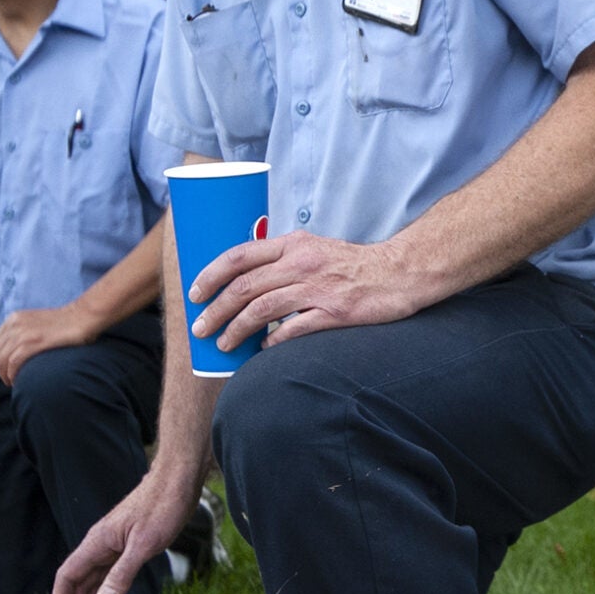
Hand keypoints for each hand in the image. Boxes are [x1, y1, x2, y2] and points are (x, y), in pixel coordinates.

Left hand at [0, 302, 100, 385]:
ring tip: (14, 383)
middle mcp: (14, 324)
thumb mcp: (36, 322)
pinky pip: (13, 363)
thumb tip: (16, 352)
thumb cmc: (65, 323)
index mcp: (14, 319)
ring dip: (5, 375)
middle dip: (0, 370)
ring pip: (2, 360)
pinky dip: (13, 374)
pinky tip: (18, 380)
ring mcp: (22, 333)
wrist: (82, 317)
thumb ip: (23, 332)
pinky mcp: (32, 342)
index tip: (6, 370)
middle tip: (10, 380)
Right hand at [49, 470, 196, 593]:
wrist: (177, 480)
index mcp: (98, 542)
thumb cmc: (163, 507)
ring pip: (93, 578)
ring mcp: (113, 543)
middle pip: (78, 582)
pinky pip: (107, 571)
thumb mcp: (145, 544)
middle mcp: (100, 543)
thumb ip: (123, 574)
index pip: (68, 576)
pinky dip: (102, 590)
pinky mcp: (127, 543)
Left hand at [185, 231, 439, 351]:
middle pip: (245, 286)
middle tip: (199, 328)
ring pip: (262, 309)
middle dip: (215, 309)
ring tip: (222, 345)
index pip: (240, 255)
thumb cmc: (353, 265)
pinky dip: (273, 341)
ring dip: (236, 330)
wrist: (399, 272)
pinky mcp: (335, 312)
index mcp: (293, 244)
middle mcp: (302, 263)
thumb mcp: (315, 248)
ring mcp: (318, 288)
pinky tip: (262, 349)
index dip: (211, 275)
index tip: (195, 293)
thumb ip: (283, 259)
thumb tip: (247, 282)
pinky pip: (294, 329)